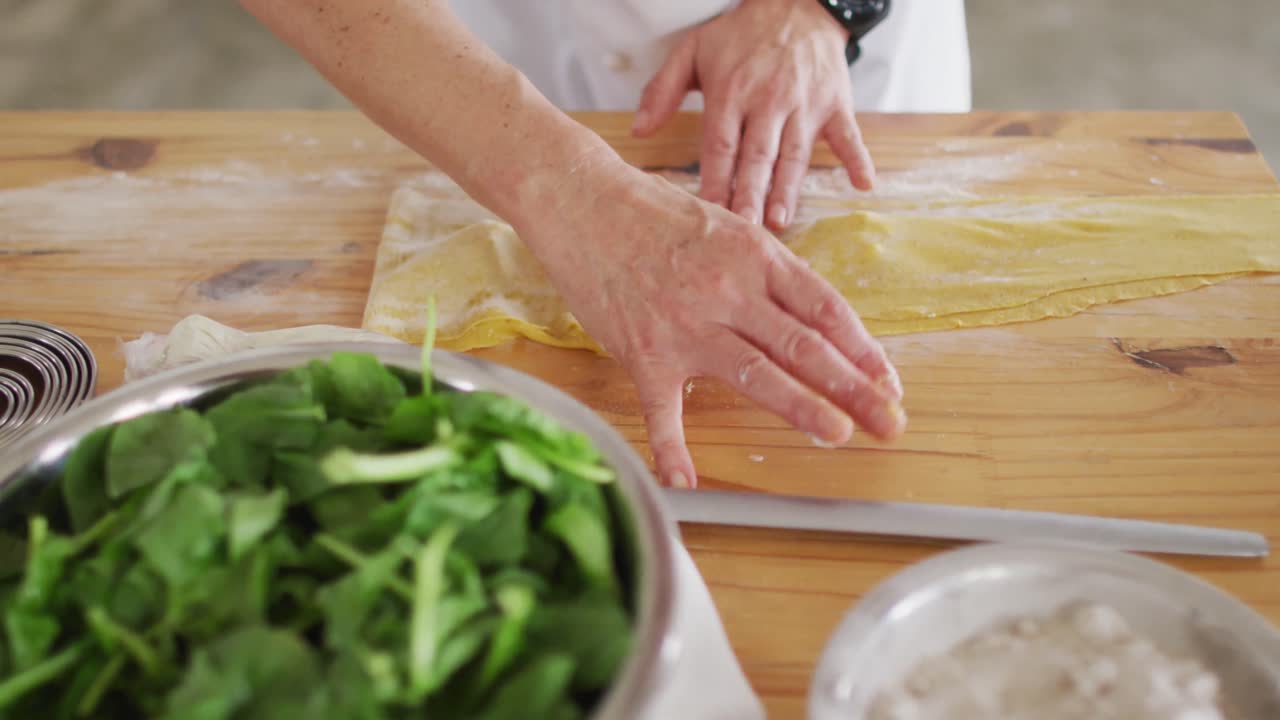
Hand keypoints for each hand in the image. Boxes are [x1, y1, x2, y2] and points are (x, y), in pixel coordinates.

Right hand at [516, 153, 904, 488]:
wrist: (582, 200)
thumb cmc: (653, 211)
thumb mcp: (725, 226)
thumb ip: (765, 272)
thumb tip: (808, 314)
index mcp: (757, 256)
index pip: (825, 309)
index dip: (863, 350)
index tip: (889, 381)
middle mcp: (730, 291)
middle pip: (805, 346)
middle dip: (855, 389)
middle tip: (890, 423)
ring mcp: (687, 324)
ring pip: (756, 373)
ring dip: (802, 407)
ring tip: (837, 436)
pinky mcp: (644, 350)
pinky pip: (662, 409)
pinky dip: (672, 447)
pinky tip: (685, 480)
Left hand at [632, 0, 873, 231]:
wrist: (796, 3)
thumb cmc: (740, 34)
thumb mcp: (692, 49)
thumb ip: (661, 89)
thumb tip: (637, 131)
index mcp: (731, 93)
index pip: (720, 145)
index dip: (714, 181)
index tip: (707, 213)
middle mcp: (769, 101)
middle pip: (757, 156)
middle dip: (750, 194)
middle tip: (744, 229)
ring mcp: (805, 104)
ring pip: (795, 154)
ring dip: (789, 188)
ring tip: (780, 220)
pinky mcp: (835, 104)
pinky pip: (849, 135)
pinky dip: (858, 159)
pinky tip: (862, 185)